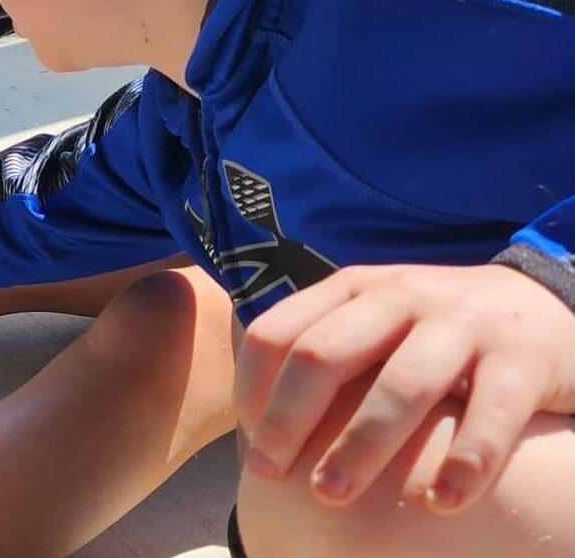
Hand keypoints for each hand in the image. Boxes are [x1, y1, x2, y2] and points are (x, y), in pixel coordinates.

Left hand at [235, 263, 574, 513]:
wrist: (542, 303)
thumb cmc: (436, 329)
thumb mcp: (376, 320)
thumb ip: (325, 349)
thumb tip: (258, 424)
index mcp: (353, 288)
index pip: (278, 331)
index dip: (253, 388)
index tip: (249, 442)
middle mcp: (400, 298)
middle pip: (324, 355)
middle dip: (289, 419)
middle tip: (269, 475)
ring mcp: (462, 325)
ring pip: (401, 385)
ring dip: (360, 445)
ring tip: (330, 495)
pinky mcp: (521, 360)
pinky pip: (490, 415)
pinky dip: (466, 462)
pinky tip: (441, 503)